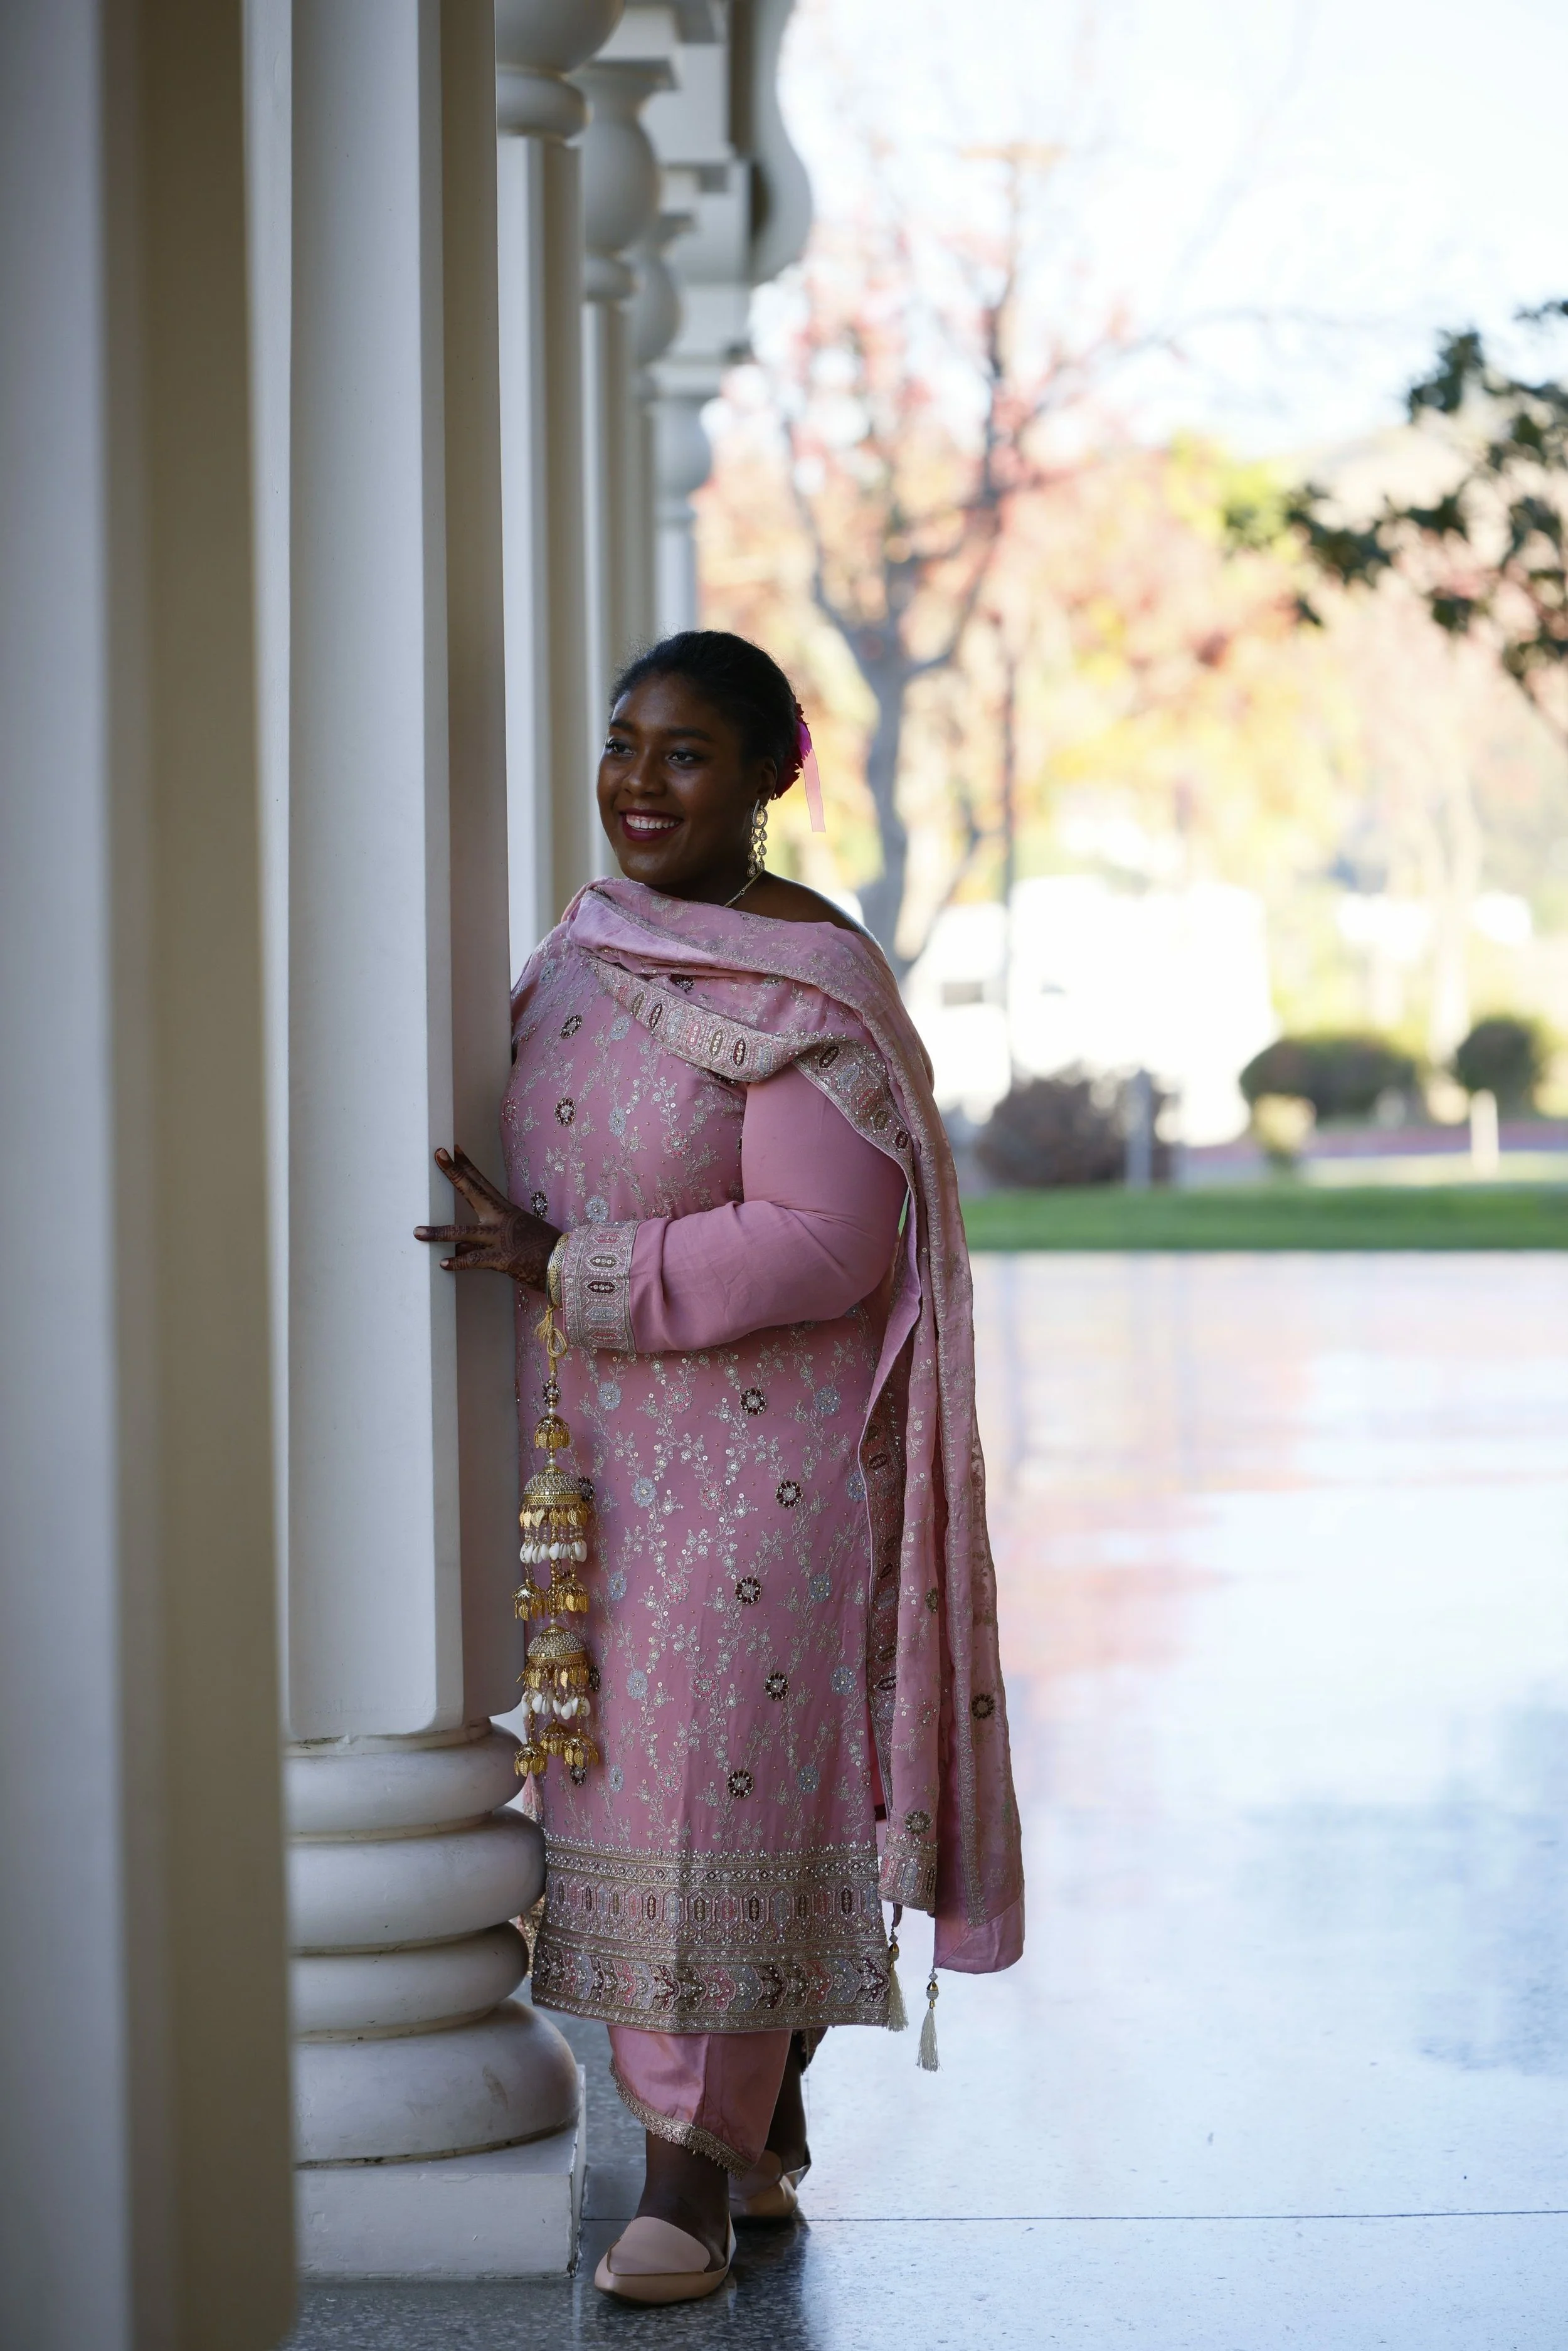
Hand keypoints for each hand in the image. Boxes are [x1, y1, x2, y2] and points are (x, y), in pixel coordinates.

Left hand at [414, 1146, 559, 1288]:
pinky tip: (443, 1264)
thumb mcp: (514, 1237)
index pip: (481, 1183)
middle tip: (437, 1154)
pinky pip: (474, 1260)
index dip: (466, 1166)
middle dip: (453, 1173)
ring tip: (417, 1232)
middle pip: (472, 1191)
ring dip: (438, 1232)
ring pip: (462, 1232)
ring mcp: (499, 1238)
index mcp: (505, 1211)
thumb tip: (458, 1249)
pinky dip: (458, 1263)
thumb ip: (483, 1241)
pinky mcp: (501, 1258)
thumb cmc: (541, 1249)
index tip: (452, 1149)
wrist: (564, 1263)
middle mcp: (500, 1219)